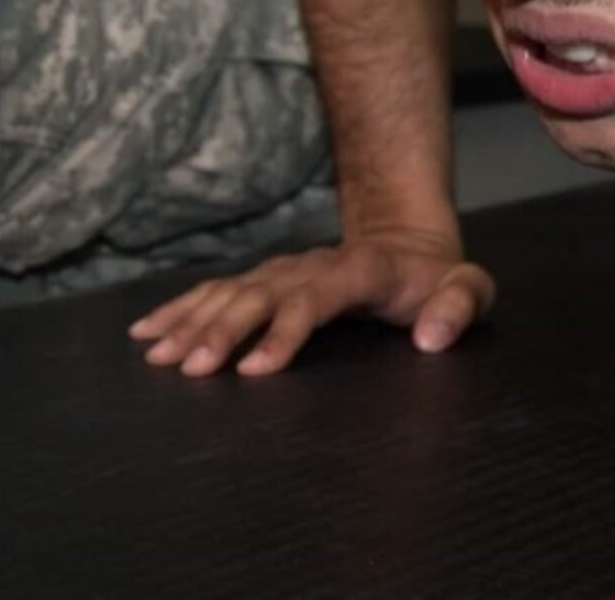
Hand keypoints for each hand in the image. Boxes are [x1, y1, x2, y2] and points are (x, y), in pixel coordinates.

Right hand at [128, 229, 495, 376]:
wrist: (409, 242)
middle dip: (225, 331)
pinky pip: (217, 291)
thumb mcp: (468, 287)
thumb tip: (432, 337)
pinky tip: (147, 332)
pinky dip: (180, 309)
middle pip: (262, 295)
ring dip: (194, 323)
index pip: (318, 299)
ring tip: (159, 357)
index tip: (256, 369)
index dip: (286, 330)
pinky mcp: (266, 278)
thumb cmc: (437, 278)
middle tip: (193, 371)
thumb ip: (459, 306)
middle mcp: (313, 266)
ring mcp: (285, 270)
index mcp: (360, 270)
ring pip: (232, 292)